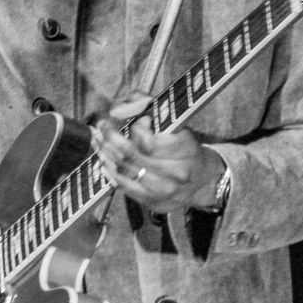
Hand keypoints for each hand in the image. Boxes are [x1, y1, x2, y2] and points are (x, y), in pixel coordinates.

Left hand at [92, 92, 226, 214]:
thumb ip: (153, 109)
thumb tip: (129, 100)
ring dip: (106, 154)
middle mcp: (174, 173)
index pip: (148, 141)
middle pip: (132, 156)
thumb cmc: (189, 150)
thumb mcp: (179, 126)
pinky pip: (124, 187)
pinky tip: (103, 161)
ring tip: (97, 140)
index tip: (135, 121)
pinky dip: (110, 173)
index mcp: (184, 151)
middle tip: (101, 126)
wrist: (205, 182)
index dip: (135, 129)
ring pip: (124, 171)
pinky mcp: (152, 202)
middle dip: (110, 138)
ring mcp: (163, 191)